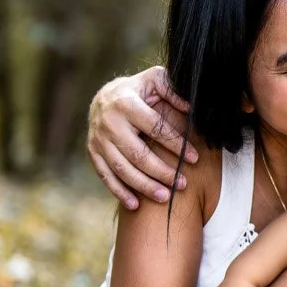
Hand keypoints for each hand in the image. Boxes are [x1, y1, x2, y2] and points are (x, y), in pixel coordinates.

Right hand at [87, 67, 194, 209]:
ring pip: (122, 169)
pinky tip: (136, 205)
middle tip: (182, 183)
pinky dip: (120, 192)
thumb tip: (192, 108)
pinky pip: (106, 176)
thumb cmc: (139, 90)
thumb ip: (173, 92)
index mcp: (126, 103)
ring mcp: (98, 139)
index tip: (194, 159)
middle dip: (162, 172)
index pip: (155, 129)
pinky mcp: (92, 152)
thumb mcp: (156, 81)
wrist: (105, 96)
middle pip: (138, 154)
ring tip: (166, 197)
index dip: (176, 145)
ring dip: (144, 186)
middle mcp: (109, 122)